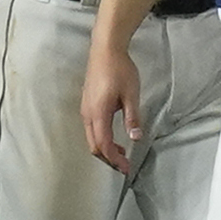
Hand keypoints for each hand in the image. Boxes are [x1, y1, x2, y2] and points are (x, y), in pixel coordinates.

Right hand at [81, 43, 143, 174]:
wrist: (105, 50)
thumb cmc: (120, 70)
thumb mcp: (131, 94)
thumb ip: (132, 117)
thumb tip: (136, 138)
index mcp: (98, 113)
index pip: (103, 145)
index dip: (114, 160)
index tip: (126, 169)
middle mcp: (87, 114)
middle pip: (94, 145)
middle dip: (108, 158)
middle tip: (124, 166)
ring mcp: (85, 109)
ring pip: (91, 138)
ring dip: (104, 149)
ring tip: (122, 154)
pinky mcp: (87, 105)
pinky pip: (91, 129)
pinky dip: (101, 138)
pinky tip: (114, 138)